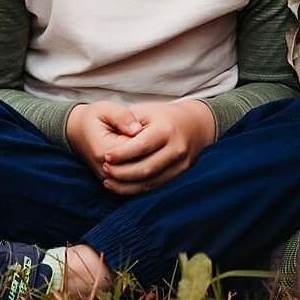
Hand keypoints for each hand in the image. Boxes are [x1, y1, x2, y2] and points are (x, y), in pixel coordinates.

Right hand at [67, 101, 145, 180]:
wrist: (77, 131)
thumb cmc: (94, 118)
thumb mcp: (106, 109)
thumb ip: (122, 117)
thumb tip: (137, 129)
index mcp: (104, 150)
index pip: (137, 150)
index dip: (146, 138)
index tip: (145, 126)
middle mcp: (106, 169)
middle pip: (140, 166)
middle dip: (149, 152)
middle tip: (147, 136)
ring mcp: (109, 178)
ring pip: (139, 177)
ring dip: (146, 162)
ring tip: (142, 145)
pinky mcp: (113, 182)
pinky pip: (134, 182)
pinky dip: (142, 171)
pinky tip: (141, 154)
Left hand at [87, 99, 213, 195]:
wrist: (194, 124)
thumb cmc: (161, 116)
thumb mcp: (143, 110)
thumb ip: (126, 122)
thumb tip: (116, 140)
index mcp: (167, 129)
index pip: (142, 146)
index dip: (122, 154)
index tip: (106, 156)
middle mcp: (177, 148)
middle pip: (146, 168)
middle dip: (122, 173)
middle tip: (104, 169)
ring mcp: (181, 163)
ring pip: (151, 181)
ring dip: (127, 185)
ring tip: (108, 182)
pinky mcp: (180, 173)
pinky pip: (156, 185)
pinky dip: (137, 188)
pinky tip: (121, 186)